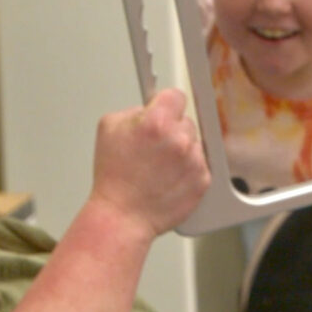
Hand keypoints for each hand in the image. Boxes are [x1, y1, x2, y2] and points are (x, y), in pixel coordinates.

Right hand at [87, 88, 208, 236]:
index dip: (166, 104)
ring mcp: (194, 160)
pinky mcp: (202, 180)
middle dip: (173, 130)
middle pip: (186, 122)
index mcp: (157, 121)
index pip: (176, 96)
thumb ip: (133, 111)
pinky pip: (200, 165)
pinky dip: (188, 170)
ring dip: (182, 151)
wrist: (123, 215)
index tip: (164, 110)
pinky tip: (169, 179)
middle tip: (155, 148)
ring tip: (160, 168)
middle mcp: (179, 139)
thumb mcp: (109, 128)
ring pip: (194, 144)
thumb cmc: (114, 177)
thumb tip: (149, 107)